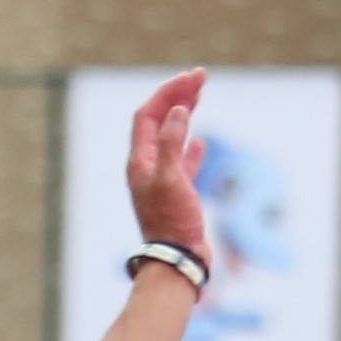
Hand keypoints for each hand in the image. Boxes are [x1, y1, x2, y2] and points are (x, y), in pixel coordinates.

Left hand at [125, 66, 211, 274]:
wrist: (177, 262)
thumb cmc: (172, 223)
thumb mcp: (171, 179)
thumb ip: (172, 143)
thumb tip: (178, 111)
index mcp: (140, 161)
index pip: (149, 114)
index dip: (168, 92)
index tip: (192, 78)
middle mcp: (147, 168)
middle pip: (158, 121)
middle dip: (177, 97)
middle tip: (201, 78)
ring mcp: (161, 181)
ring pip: (171, 138)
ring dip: (184, 115)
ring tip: (199, 96)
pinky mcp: (176, 195)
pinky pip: (182, 163)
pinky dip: (190, 148)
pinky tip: (200, 141)